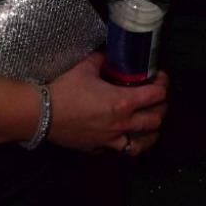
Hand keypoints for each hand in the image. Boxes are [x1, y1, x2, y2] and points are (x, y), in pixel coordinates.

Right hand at [48, 52, 167, 156]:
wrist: (42, 114)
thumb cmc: (65, 88)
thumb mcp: (86, 66)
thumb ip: (102, 59)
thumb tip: (108, 56)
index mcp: (123, 102)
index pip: (156, 95)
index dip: (163, 84)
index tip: (160, 77)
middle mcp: (122, 123)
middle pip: (156, 120)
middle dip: (162, 108)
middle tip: (158, 98)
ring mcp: (111, 140)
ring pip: (142, 144)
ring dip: (151, 134)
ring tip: (151, 126)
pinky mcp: (97, 148)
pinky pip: (117, 149)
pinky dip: (124, 143)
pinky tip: (121, 137)